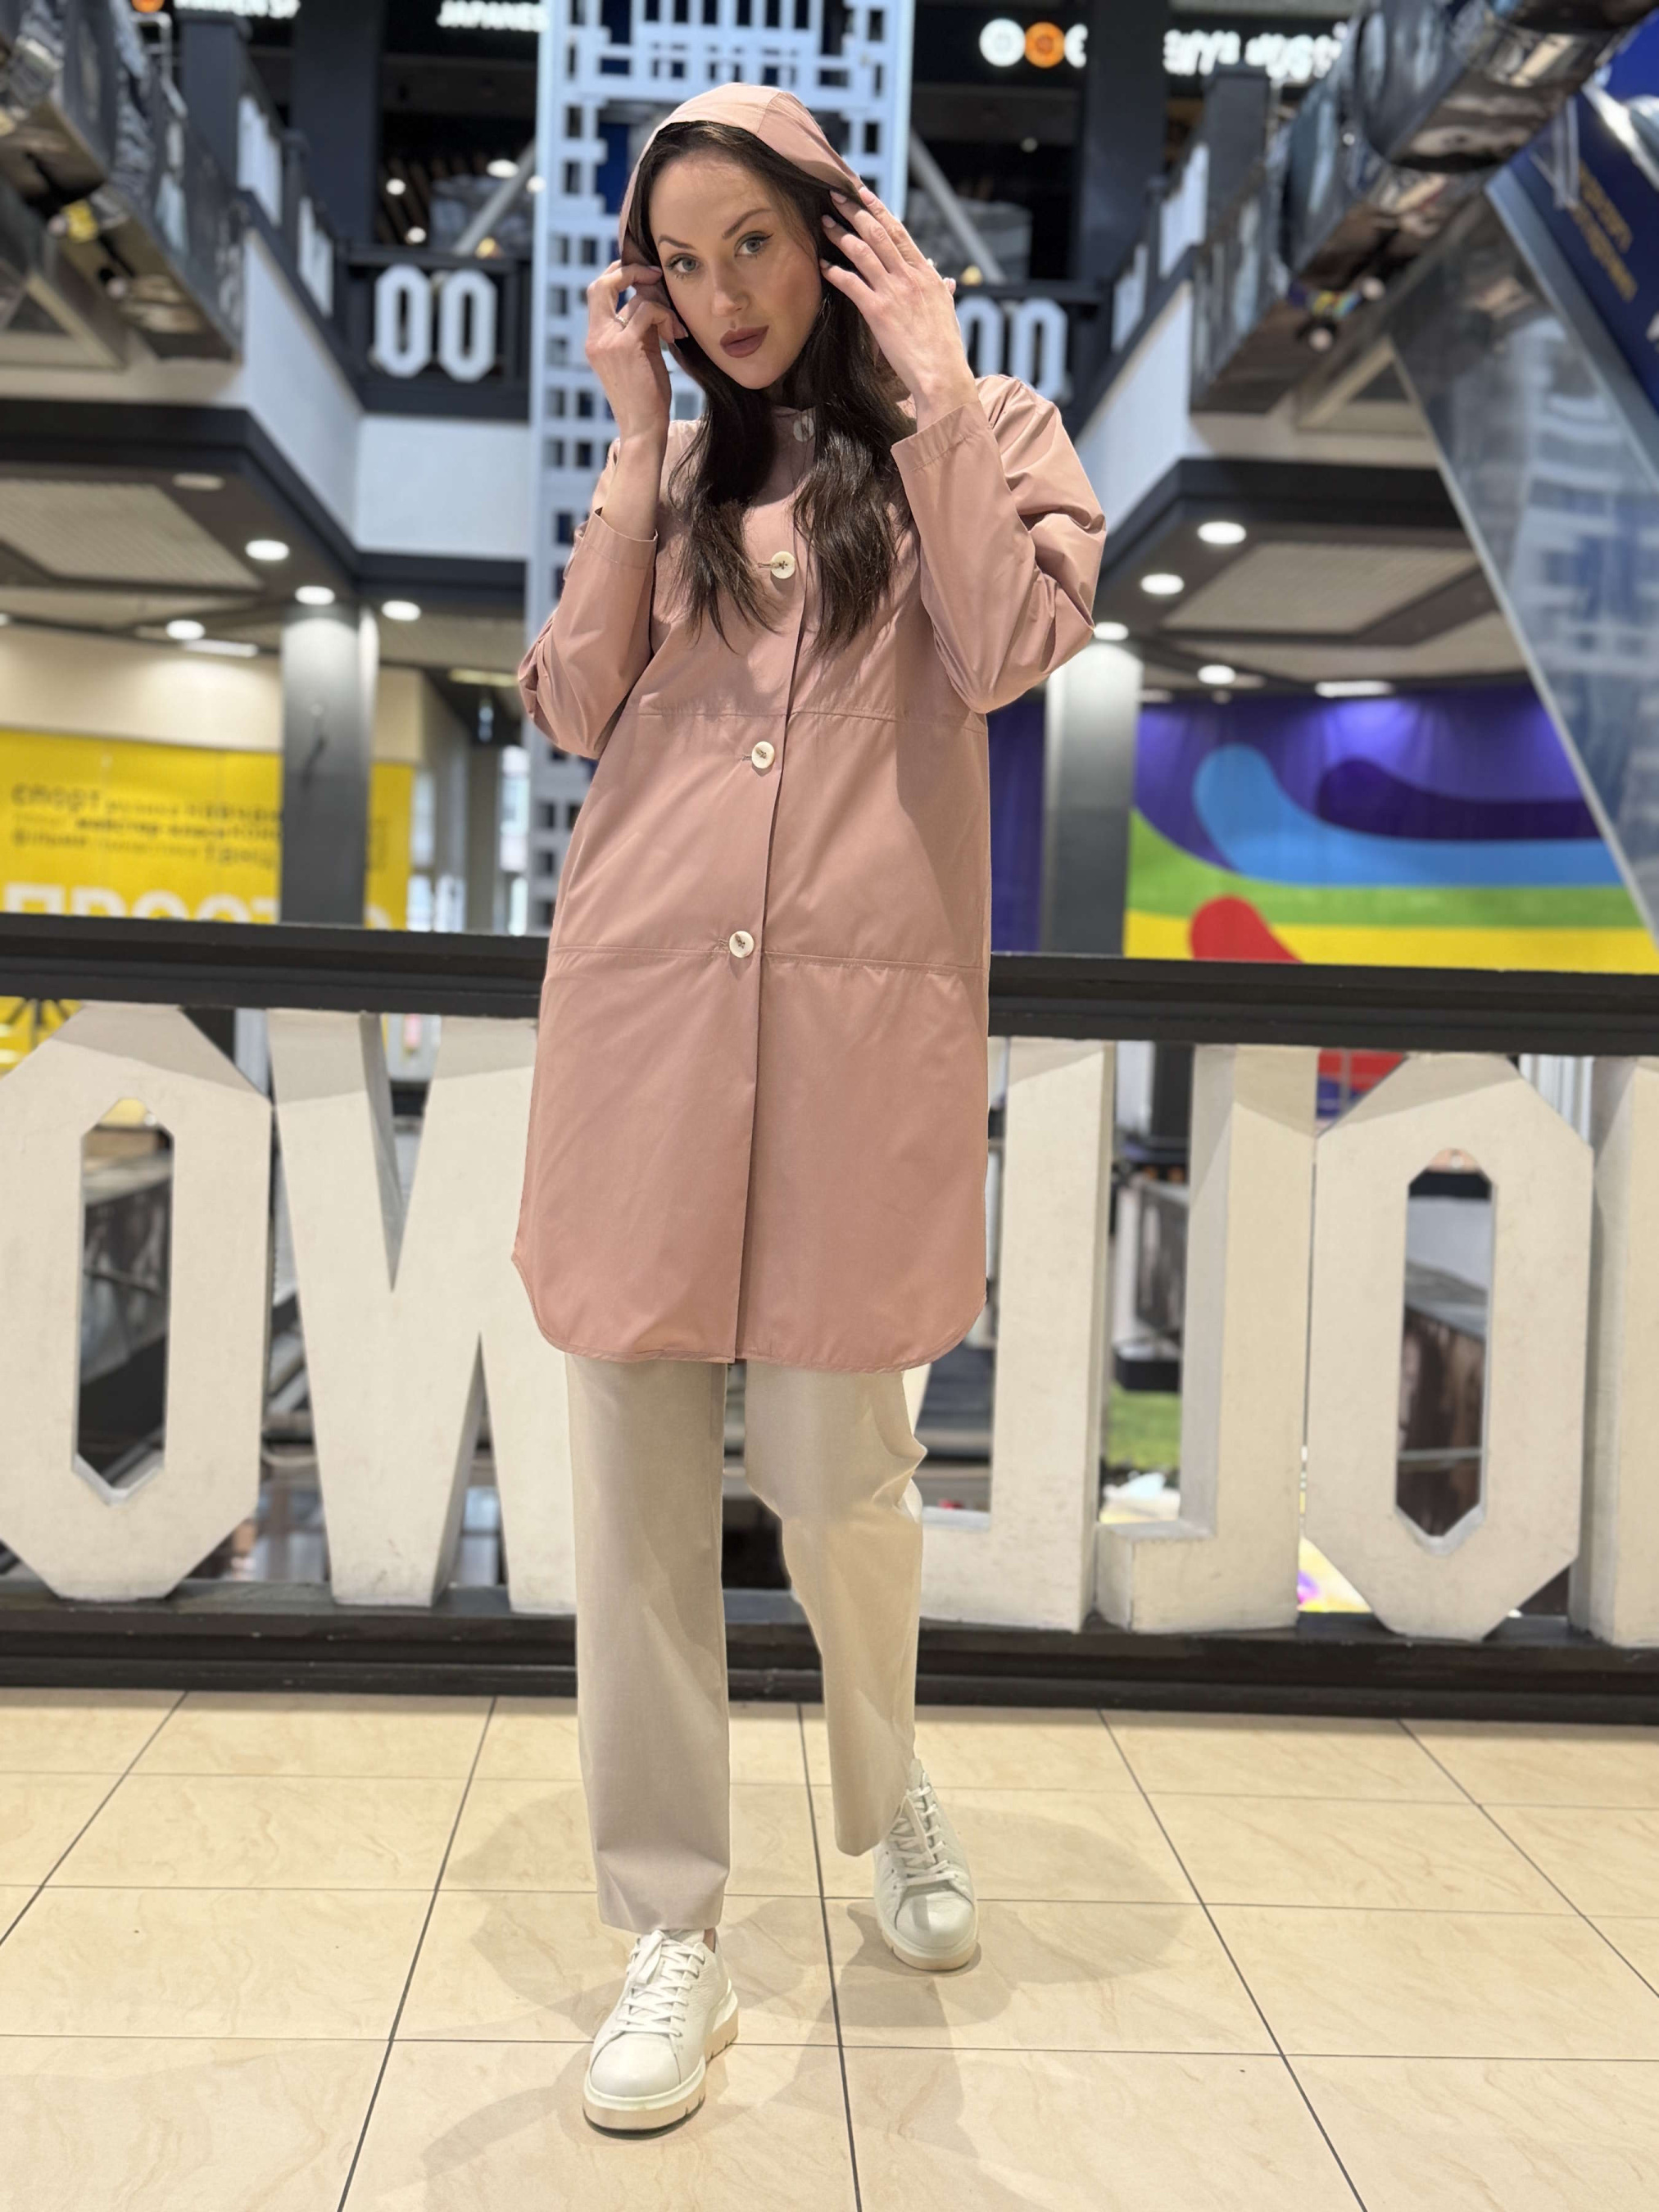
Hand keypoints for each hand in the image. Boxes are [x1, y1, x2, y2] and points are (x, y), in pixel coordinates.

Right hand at [582, 260, 687, 445]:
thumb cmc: (646, 398)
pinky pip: (648, 311)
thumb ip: (638, 329)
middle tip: (656, 273)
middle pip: (601, 284)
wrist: (643, 429)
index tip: (642, 275)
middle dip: (630, 271)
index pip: (596, 292)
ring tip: (676, 330)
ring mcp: (607, 342)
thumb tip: (651, 300)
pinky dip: (666, 318)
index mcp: (595, 340)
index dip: (616, 275)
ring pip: (636, 300)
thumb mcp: (638, 357)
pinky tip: (676, 336)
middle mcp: (595, 338)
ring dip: (664, 309)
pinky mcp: (625, 346)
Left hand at [820, 185, 978, 425]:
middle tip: (834, 196)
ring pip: (862, 252)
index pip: (898, 231)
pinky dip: (835, 271)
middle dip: (853, 211)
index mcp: (924, 274)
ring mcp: (893, 292)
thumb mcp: (946, 310)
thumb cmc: (945, 347)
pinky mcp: (878, 312)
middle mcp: (909, 276)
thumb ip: (940, 288)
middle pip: (877, 233)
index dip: (878, 209)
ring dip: (840, 234)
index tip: (862, 193)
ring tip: (824, 222)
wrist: (942, 373)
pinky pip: (851, 284)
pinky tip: (822, 264)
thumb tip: (939, 274)